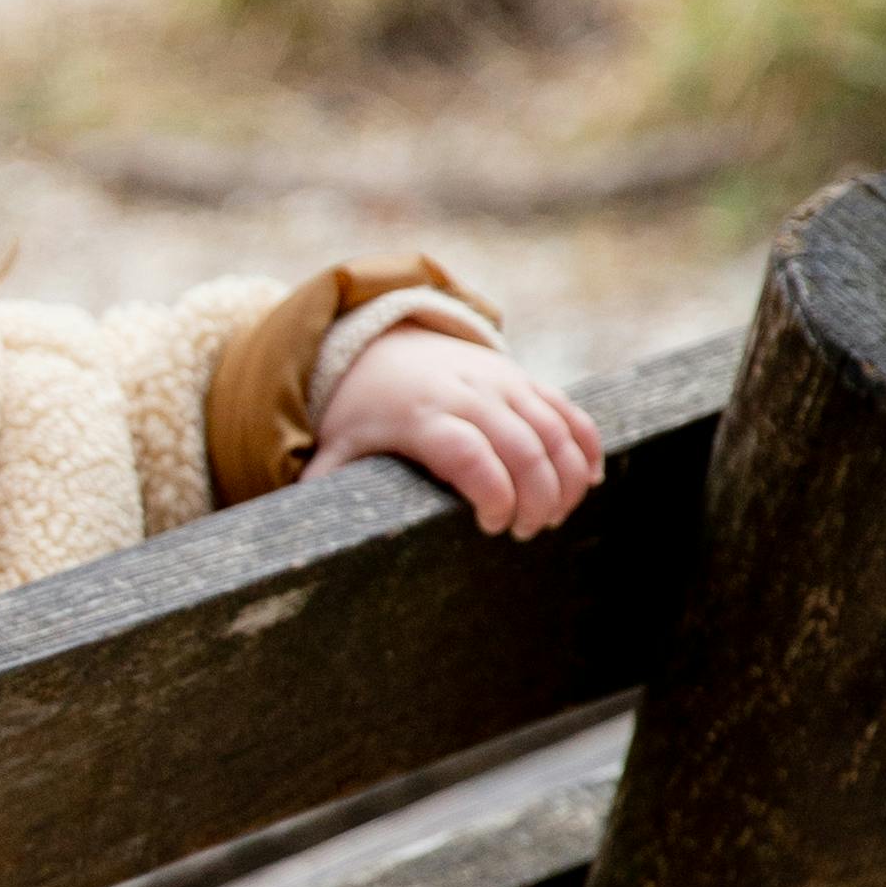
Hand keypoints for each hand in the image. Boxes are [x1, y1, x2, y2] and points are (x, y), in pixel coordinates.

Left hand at [309, 328, 604, 537]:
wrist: (377, 347)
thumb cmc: (359, 416)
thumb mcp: (335, 448)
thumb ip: (324, 488)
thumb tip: (298, 539)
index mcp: (422, 417)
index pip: (470, 453)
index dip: (492, 492)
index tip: (491, 526)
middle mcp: (468, 393)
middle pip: (522, 445)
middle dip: (537, 496)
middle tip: (526, 533)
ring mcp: (501, 382)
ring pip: (554, 428)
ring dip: (566, 478)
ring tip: (554, 518)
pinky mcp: (523, 379)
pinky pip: (567, 410)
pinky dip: (585, 445)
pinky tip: (587, 482)